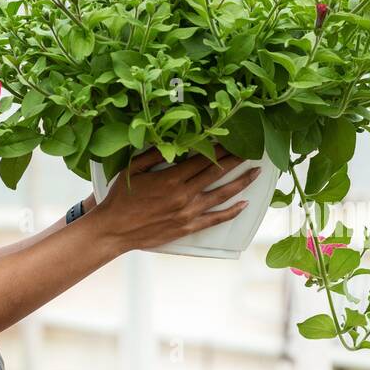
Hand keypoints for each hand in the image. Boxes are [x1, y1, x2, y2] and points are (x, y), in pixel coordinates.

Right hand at [89, 143, 262, 252]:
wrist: (114, 230)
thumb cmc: (120, 198)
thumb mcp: (132, 169)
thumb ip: (153, 153)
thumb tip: (171, 140)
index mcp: (171, 178)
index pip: (203, 158)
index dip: (220, 148)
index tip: (232, 139)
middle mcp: (184, 194)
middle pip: (216, 173)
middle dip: (235, 160)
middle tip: (250, 151)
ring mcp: (188, 212)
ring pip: (221, 195)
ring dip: (241, 182)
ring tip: (255, 173)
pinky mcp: (187, 227)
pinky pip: (215, 218)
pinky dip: (232, 211)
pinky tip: (243, 204)